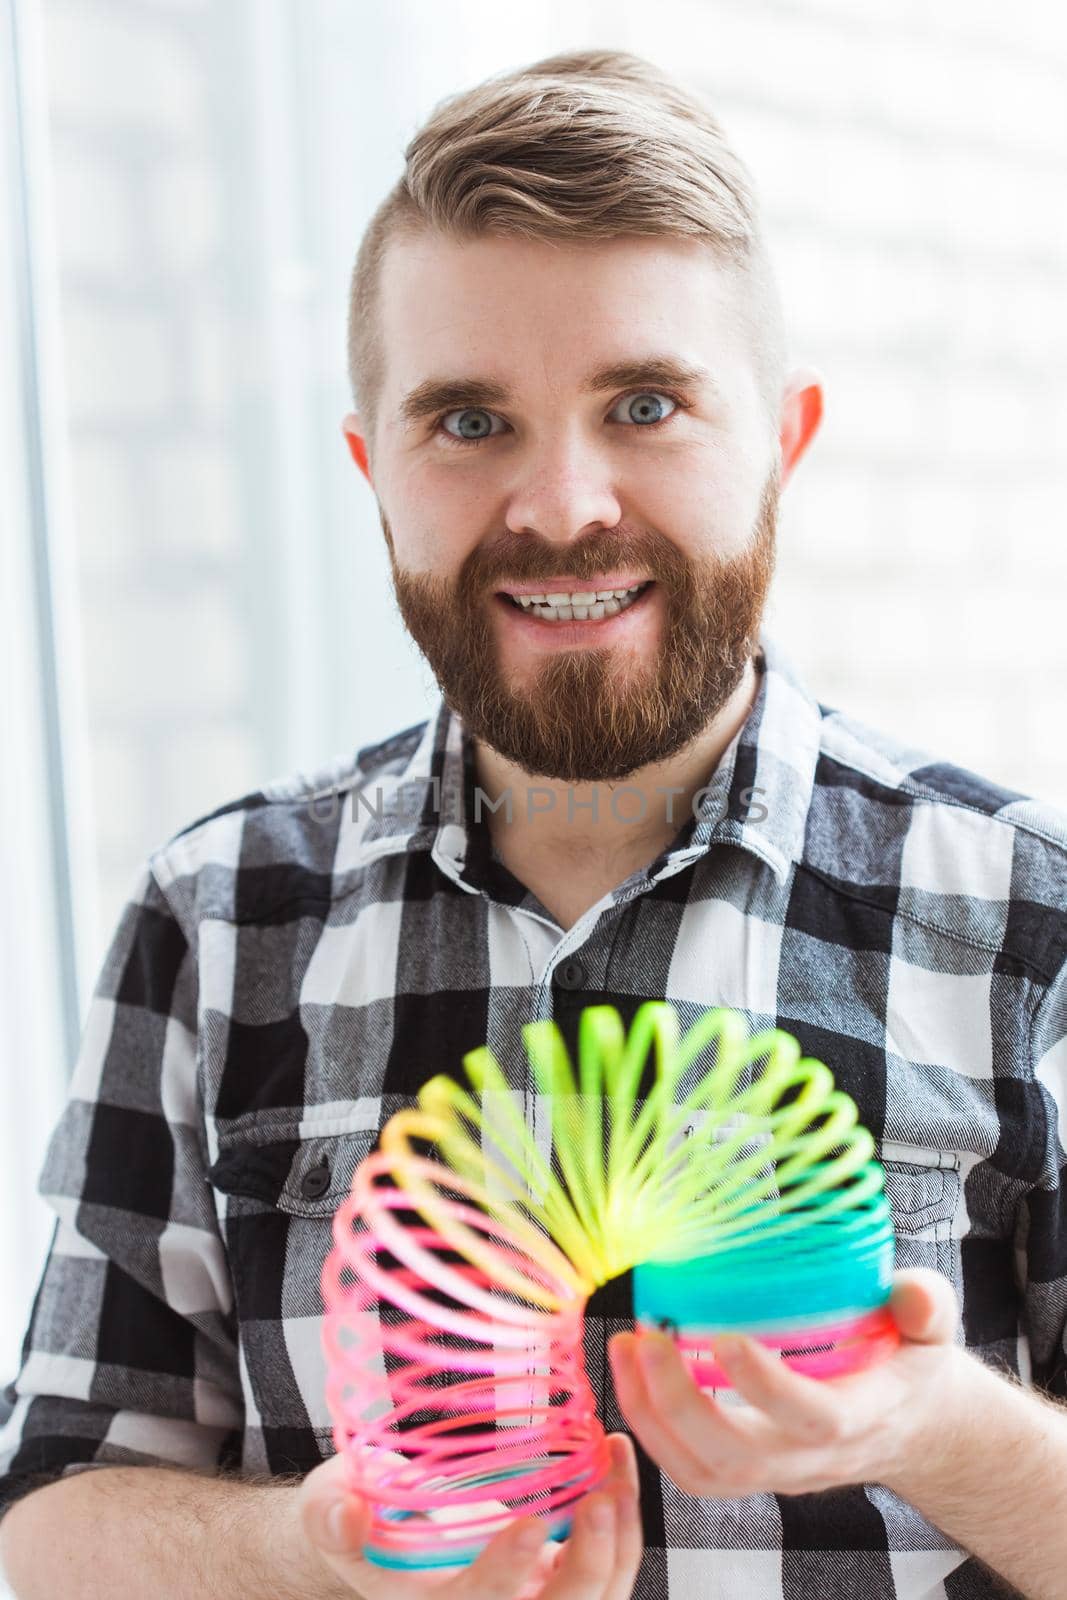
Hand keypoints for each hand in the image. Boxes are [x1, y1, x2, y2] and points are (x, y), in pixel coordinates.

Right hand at [297, 1433, 642, 1597]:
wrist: (382, 1527)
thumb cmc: (354, 1516)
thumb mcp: (327, 1511)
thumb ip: (331, 1515)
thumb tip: (348, 1513)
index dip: (505, 1574)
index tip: (527, 1526)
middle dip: (589, 1564)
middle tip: (601, 1498)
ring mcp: (534, 1598)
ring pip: (599, 1593)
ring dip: (620, 1536)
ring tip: (618, 1462)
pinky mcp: (559, 1573)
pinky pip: (608, 1561)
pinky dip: (622, 1515)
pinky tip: (618, 1457)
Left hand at [607, 1267, 969, 1498]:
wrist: (913, 1427)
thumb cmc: (912, 1365)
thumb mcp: (935, 1329)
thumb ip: (928, 1306)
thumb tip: (912, 1297)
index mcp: (862, 1416)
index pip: (813, 1417)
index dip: (767, 1386)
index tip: (724, 1338)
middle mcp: (812, 1457)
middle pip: (738, 1457)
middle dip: (680, 1403)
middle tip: (645, 1338)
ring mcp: (778, 1472)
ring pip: (703, 1473)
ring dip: (652, 1417)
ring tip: (623, 1350)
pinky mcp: (751, 1472)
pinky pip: (691, 1472)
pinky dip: (651, 1431)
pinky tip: (629, 1376)